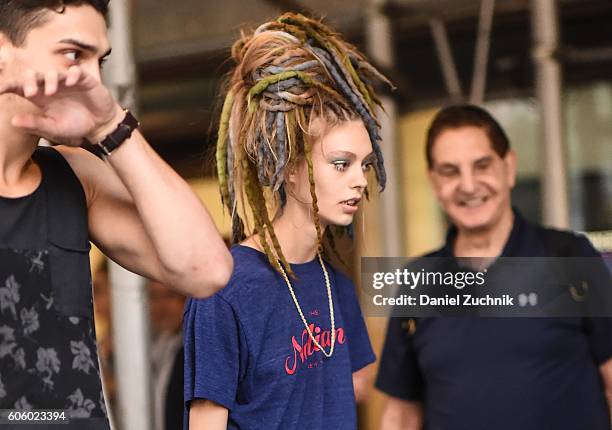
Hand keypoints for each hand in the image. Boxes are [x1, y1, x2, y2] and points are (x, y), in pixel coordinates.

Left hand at [0, 66, 122, 144]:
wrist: (101, 126)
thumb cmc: (77, 126)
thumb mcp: (55, 129)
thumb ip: (36, 124)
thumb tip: (13, 121)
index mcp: (41, 98)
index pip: (20, 87)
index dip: (8, 86)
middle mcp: (52, 87)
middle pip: (34, 76)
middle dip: (29, 81)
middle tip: (29, 92)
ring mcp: (67, 82)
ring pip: (53, 72)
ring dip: (50, 79)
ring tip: (52, 91)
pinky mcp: (84, 80)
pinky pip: (75, 72)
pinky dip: (72, 74)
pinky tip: (71, 82)